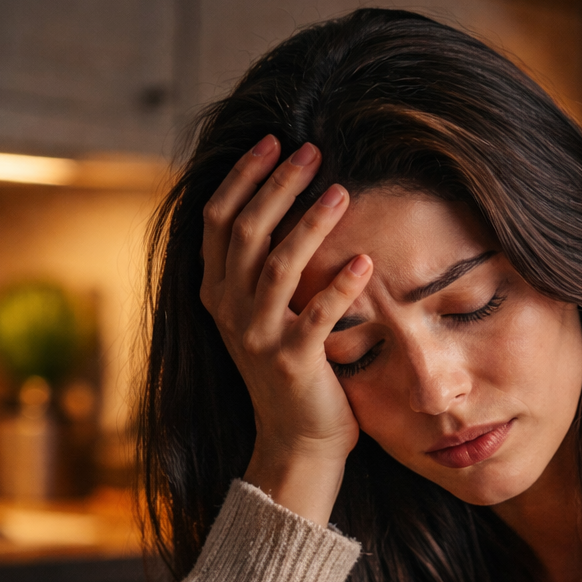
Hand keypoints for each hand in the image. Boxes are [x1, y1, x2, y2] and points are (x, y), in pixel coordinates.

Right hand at [200, 135, 372, 522]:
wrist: (296, 441)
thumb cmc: (290, 371)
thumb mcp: (261, 315)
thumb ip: (259, 269)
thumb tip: (278, 205)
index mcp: (216, 292)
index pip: (220, 218)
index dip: (244, 175)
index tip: (274, 141)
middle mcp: (228, 310)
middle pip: (247, 229)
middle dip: (279, 184)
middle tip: (313, 151)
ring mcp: (257, 337)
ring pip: (278, 263)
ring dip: (311, 222)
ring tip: (342, 192)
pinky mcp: (293, 361)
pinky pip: (317, 314)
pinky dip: (341, 285)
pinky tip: (365, 261)